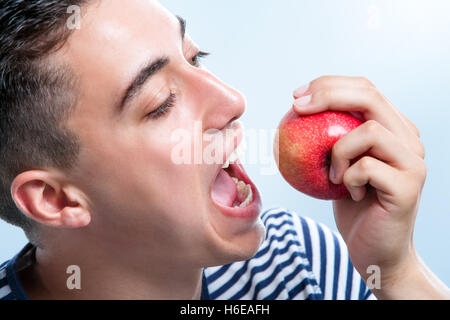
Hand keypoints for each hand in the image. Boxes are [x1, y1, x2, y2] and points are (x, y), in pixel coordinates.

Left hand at [293, 76, 448, 298]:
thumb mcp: (337, 165)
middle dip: (328, 94)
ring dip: (338, 150)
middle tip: (297, 108)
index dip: (328, 84)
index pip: (364, 89)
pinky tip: (349, 193)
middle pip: (370, 96)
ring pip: (370, 130)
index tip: (296, 97)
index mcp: (393, 128)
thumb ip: (330, 138)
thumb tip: (296, 109)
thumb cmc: (352, 206)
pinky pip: (366, 166)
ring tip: (332, 175)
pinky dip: (347, 177)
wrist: (375, 249)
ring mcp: (413, 161)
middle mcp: (408, 139)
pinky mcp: (409, 185)